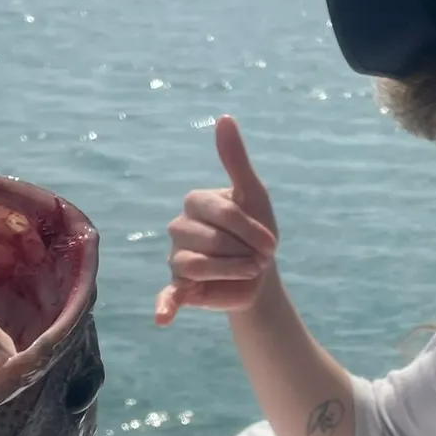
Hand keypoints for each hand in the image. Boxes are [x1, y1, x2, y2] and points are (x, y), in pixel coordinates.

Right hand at [155, 115, 278, 324]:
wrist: (261, 274)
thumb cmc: (257, 232)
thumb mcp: (253, 195)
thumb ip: (236, 159)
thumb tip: (224, 117)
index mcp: (196, 202)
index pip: (220, 212)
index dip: (250, 229)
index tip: (271, 243)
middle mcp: (180, 227)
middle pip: (207, 239)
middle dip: (242, 252)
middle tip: (259, 259)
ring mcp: (176, 258)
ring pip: (194, 264)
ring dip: (229, 271)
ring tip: (248, 273)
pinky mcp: (181, 287)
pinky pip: (168, 294)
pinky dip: (165, 306)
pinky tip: (164, 318)